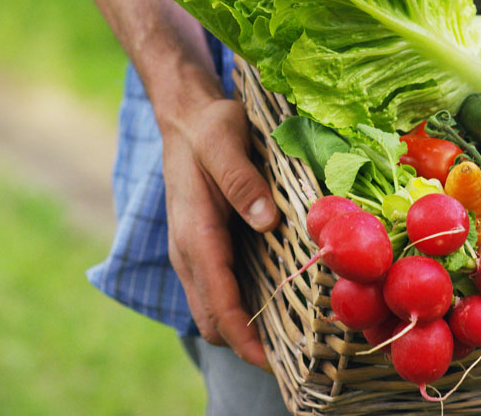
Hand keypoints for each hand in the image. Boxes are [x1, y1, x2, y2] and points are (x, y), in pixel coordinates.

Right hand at [162, 96, 278, 369]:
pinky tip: (275, 306)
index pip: (217, 302)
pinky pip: (217, 292)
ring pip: (212, 311)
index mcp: (194, 233)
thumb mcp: (225, 140)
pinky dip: (240, 309)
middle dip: (246, 345)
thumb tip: (266, 221)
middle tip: (295, 356)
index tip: (272, 363)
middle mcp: (188, 252)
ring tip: (290, 340)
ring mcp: (192, 254)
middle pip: (212, 320)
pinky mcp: (202, 249)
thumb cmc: (209, 126)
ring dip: (243, 331)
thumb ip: (241, 179)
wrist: (185, 116)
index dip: (243, 338)